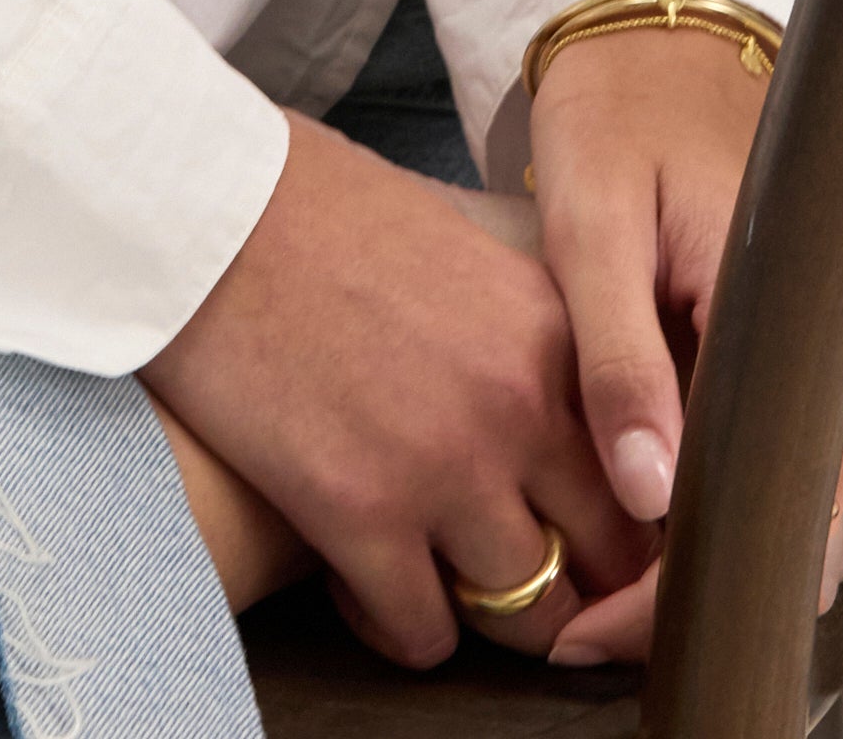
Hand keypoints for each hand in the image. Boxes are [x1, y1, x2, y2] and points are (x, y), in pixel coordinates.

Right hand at [140, 107, 636, 666]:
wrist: (201, 207)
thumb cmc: (312, 207)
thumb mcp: (458, 244)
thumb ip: (520, 329)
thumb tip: (551, 398)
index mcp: (551, 328)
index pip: (641, 464)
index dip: (622, 510)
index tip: (589, 525)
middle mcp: (518, 405)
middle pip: (604, 556)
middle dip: (575, 578)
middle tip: (526, 575)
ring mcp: (443, 468)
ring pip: (524, 611)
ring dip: (485, 607)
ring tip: (436, 575)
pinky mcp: (359, 517)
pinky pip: (422, 635)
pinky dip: (398, 626)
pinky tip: (362, 583)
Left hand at [504, 22, 833, 667]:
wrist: (650, 23)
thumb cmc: (618, 107)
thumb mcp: (594, 220)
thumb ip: (620, 356)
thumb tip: (649, 495)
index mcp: (795, 308)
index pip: (771, 501)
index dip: (682, 588)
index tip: (595, 631)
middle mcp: (833, 340)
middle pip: (796, 524)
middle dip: (697, 595)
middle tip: (588, 630)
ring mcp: (821, 343)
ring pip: (793, 500)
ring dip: (710, 557)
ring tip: (603, 596)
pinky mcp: (794, 339)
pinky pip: (776, 452)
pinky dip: (719, 502)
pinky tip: (646, 519)